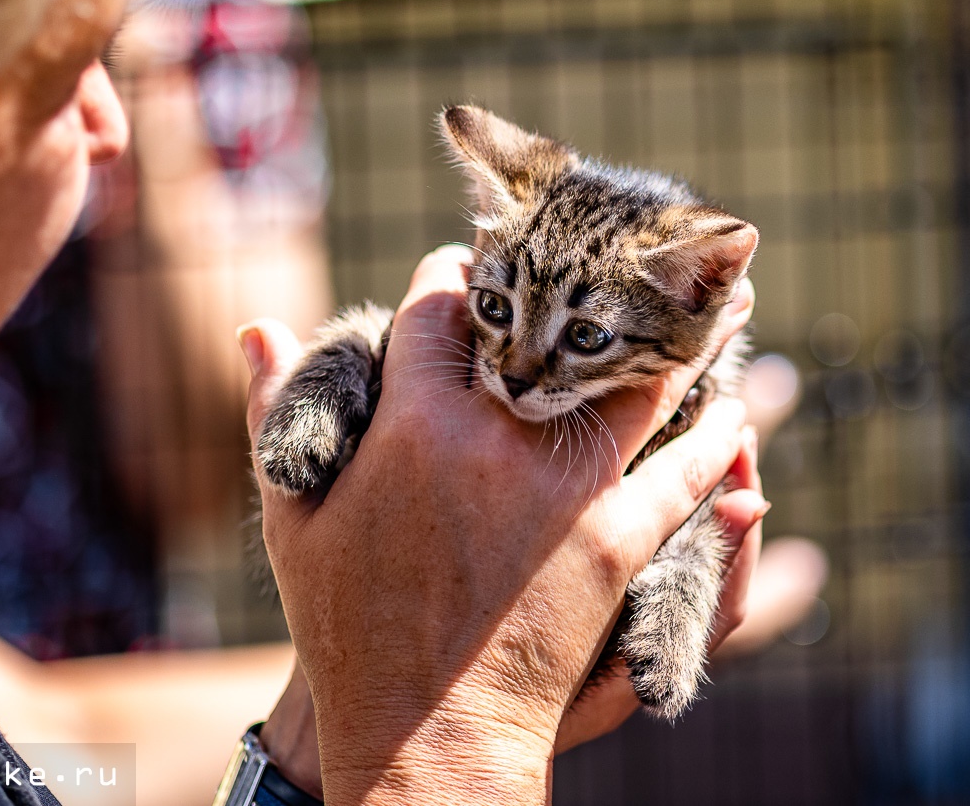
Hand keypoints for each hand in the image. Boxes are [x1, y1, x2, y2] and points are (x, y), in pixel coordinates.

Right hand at [242, 245, 758, 804]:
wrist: (424, 731)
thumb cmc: (344, 625)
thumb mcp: (293, 516)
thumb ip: (274, 412)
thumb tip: (255, 329)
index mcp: (410, 423)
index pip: (440, 307)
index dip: (454, 273)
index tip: (468, 260)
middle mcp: (492, 440)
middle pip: (545, 329)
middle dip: (573, 288)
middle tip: (607, 258)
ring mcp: (562, 491)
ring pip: (635, 389)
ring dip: (678, 343)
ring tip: (717, 303)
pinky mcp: (613, 543)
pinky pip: (683, 475)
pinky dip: (715, 440)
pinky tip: (733, 412)